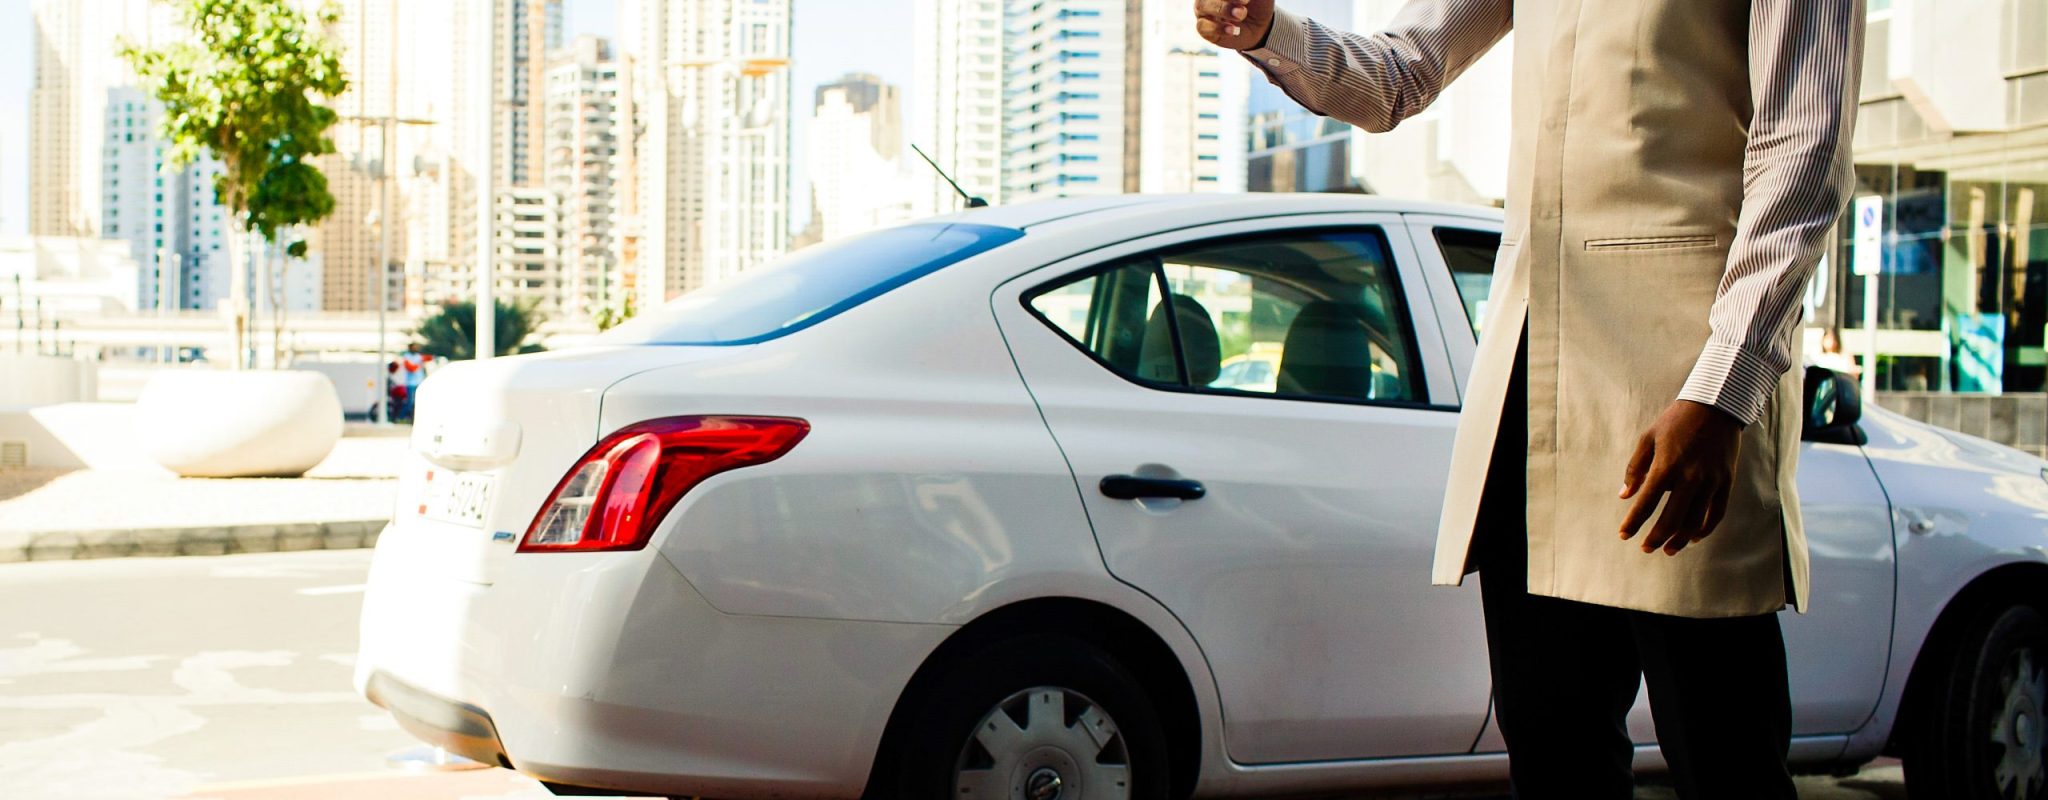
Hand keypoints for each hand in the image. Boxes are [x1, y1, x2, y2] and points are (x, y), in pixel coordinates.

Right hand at [1195, 0, 1275, 50]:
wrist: (1260, 26)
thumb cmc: (1258, 4)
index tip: (1246, 0)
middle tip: (1245, 3)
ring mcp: (1204, 10)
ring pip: (1201, 6)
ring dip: (1222, 10)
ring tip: (1240, 16)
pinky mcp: (1204, 28)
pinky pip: (1202, 26)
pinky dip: (1218, 28)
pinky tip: (1233, 30)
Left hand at [1619, 400, 1743, 555]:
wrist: (1715, 407)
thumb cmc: (1675, 422)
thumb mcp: (1647, 439)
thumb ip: (1635, 469)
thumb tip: (1625, 496)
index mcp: (1666, 466)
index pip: (1646, 503)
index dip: (1634, 522)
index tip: (1624, 535)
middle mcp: (1689, 477)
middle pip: (1671, 518)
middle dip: (1656, 537)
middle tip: (1645, 549)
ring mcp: (1711, 481)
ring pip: (1694, 521)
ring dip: (1679, 539)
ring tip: (1668, 550)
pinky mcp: (1726, 481)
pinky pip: (1716, 513)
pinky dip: (1705, 528)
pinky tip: (1693, 537)